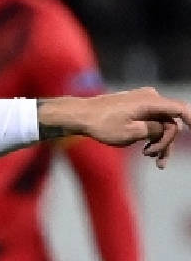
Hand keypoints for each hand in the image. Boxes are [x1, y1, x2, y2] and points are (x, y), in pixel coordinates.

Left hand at [38, 88, 189, 167]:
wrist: (81, 116)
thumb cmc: (103, 124)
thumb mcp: (131, 133)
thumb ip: (153, 130)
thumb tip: (165, 129)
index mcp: (151, 102)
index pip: (179, 109)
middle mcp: (150, 98)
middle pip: (170, 121)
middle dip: (166, 143)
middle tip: (157, 162)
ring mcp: (143, 101)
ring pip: (160, 123)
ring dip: (159, 142)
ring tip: (150, 158)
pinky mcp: (136, 107)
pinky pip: (150, 120)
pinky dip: (150, 135)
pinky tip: (145, 150)